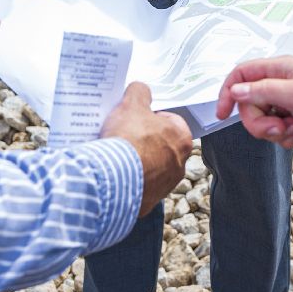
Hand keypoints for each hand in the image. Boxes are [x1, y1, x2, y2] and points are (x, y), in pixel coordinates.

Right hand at [100, 82, 190, 215]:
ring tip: (117, 153)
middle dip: (144, 139)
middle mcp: (179, 165)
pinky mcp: (148, 201)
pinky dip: (129, 179)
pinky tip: (115, 170)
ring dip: (137, 160)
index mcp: (182, 139)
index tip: (137, 117)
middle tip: (125, 134)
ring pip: (151, 167)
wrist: (111, 177)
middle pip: (161, 145)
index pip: (171, 121)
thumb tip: (141, 90)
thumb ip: (140, 92)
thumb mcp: (132, 104)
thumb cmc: (127, 139)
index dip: (152, 116)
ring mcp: (165, 186)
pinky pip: (139, 186)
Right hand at [214, 55, 292, 148]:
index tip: (222, 113)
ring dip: (275, 131)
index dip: (227, 93)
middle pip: (249, 103)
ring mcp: (288, 100)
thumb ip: (264, 90)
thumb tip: (236, 90)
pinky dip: (285, 136)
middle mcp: (282, 82)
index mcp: (280, 69)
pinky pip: (276, 130)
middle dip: (260, 122)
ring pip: (262, 119)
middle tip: (278, 128)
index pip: (241, 75)